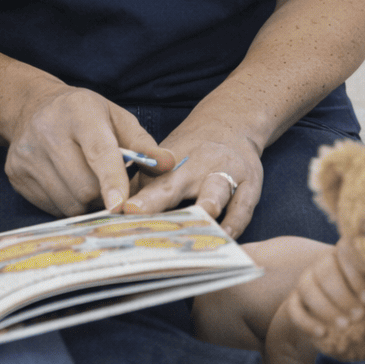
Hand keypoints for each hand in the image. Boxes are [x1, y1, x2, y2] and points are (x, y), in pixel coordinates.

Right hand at [4, 84, 174, 217]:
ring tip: (89, 185)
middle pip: (83, 186)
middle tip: (111, 189)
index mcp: (79, 112)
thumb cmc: (85, 116)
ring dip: (86, 204)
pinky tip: (68, 185)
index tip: (120, 205)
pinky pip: (50, 207)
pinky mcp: (15, 175)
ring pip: (67, 202)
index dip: (111, 181)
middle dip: (103, 196)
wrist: (32, 108)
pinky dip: (67, 204)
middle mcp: (47, 131)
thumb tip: (169, 164)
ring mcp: (26, 155)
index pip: (98, 152)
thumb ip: (144, 144)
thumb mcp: (116, 118)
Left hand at [121, 110, 263, 237]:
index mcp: (171, 165)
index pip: (152, 184)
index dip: (140, 199)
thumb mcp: (165, 164)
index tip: (124, 210)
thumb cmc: (190, 155)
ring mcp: (225, 175)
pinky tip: (226, 237)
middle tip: (144, 215)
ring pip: (215, 190)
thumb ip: (143, 188)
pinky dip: (235, 224)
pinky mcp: (250, 187)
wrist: (231, 126)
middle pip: (175, 186)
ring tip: (202, 217)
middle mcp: (196, 167)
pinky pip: (243, 208)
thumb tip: (114, 218)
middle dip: (159, 201)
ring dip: (208, 203)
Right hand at [283, 238, 364, 344]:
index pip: (344, 252)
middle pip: (324, 270)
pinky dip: (306, 321)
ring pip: (306, 287)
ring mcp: (305, 280)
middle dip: (342, 294)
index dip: (355, 274)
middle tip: (359, 315)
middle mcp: (322, 264)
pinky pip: (293, 308)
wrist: (341, 310)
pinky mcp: (294, 300)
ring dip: (325, 307)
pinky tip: (322, 332)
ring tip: (344, 325)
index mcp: (343, 255)